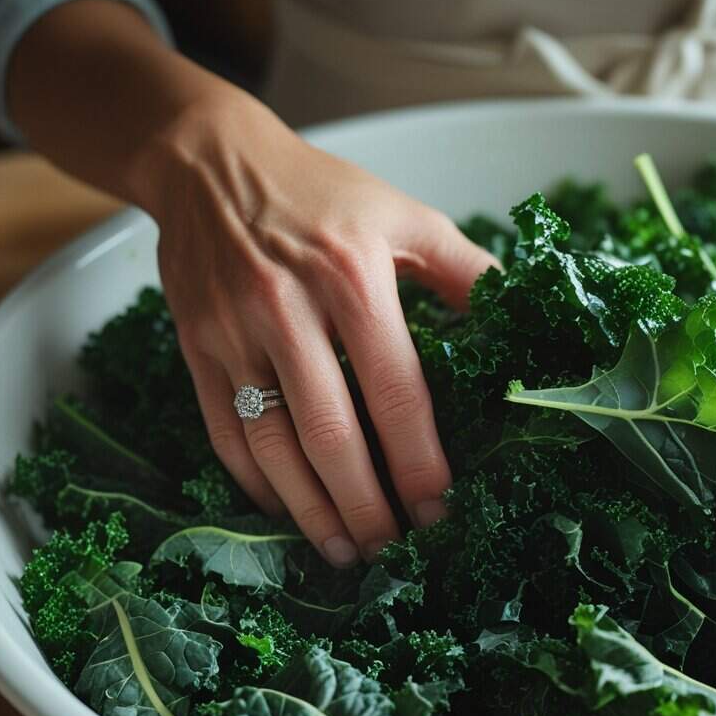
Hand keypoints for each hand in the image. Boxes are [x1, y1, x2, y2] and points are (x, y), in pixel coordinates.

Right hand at [139, 97, 496, 567]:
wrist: (210, 163)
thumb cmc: (322, 193)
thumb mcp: (405, 215)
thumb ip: (465, 270)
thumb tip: (521, 318)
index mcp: (352, 277)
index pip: (395, 391)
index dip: (419, 461)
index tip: (440, 510)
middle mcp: (287, 309)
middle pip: (329, 434)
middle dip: (366, 505)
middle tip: (395, 551)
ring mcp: (232, 333)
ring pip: (271, 445)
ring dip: (309, 511)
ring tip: (346, 552)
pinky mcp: (195, 348)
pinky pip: (224, 433)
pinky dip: (256, 483)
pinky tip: (288, 511)